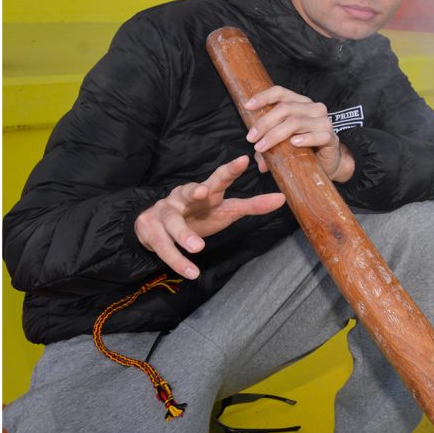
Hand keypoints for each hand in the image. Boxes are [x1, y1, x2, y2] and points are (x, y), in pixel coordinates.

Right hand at [134, 156, 285, 278]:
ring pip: (173, 222)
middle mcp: (184, 196)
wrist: (159, 225)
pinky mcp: (151, 229)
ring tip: (198, 247)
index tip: (243, 161)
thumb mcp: (227, 210)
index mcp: (206, 191)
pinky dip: (177, 260)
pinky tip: (191, 271)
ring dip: (184, 234)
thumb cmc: (201, 214)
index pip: (219, 178)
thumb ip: (252, 205)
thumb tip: (282, 199)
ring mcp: (165, 211)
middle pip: (189, 191)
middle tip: (203, 192)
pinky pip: (164, 246)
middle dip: (194, 191)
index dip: (230, 169)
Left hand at [244, 86, 354, 181]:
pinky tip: (294, 143)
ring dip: (276, 134)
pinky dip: (306, 138)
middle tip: (251, 138)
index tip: (247, 106)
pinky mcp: (331, 137)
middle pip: (285, 108)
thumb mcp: (282, 143)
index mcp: (300, 103)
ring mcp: (324, 122)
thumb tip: (257, 158)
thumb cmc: (304, 148)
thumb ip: (268, 145)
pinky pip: (319, 135)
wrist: (328, 162)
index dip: (263, 97)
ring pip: (296, 122)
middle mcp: (313, 108)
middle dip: (264, 123)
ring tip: (263, 146)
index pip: (280, 92)